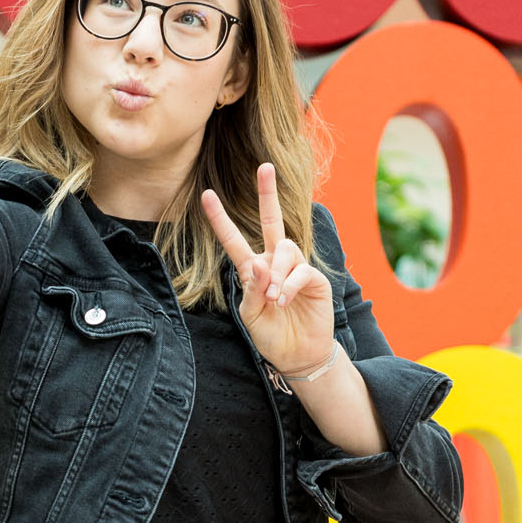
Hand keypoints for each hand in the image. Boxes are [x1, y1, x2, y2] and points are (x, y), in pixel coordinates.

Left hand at [202, 164, 334, 376]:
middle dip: (268, 194)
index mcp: (253, 270)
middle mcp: (275, 263)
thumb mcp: (251, 315)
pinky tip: (284, 300)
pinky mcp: (315, 279)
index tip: (206, 195)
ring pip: (285, 250)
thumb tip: (260, 265)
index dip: (220, 219)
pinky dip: (290, 286)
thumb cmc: (271, 335)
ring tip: (274, 299)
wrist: (297, 355)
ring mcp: (296, 268)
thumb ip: (252, 291)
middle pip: (272, 221)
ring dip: (277, 273)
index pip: (234, 240)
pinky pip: (301, 271)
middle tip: (265, 167)